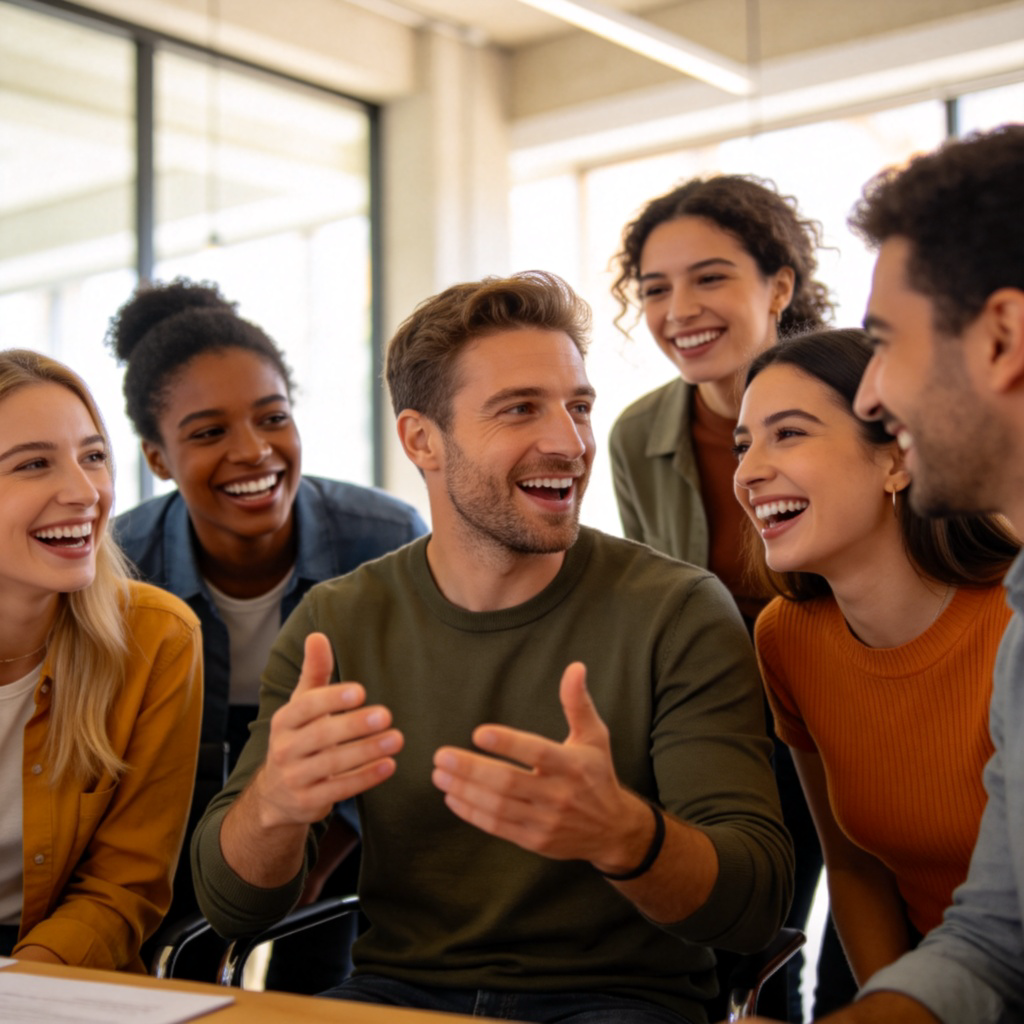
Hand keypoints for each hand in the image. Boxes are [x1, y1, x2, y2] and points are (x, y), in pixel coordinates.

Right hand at [254, 632, 403, 828]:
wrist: (276, 794)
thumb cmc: (298, 737)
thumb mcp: (301, 705)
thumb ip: (314, 672)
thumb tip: (317, 635)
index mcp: (284, 720)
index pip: (305, 706)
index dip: (332, 698)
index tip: (361, 691)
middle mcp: (285, 749)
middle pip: (321, 736)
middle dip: (355, 725)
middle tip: (387, 715)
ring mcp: (295, 778)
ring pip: (333, 764)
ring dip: (367, 751)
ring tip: (397, 739)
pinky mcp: (309, 802)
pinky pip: (340, 790)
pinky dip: (365, 778)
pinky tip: (389, 765)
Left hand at [431, 662, 650, 866]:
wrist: (612, 830)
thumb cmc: (597, 774)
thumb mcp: (594, 736)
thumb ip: (577, 702)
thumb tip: (575, 667)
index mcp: (572, 765)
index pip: (537, 753)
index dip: (508, 743)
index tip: (478, 734)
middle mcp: (559, 795)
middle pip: (508, 782)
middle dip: (471, 769)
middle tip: (442, 756)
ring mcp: (546, 821)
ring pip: (498, 807)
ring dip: (464, 790)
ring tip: (440, 774)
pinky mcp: (535, 841)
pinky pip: (498, 827)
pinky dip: (472, 813)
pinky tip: (452, 797)